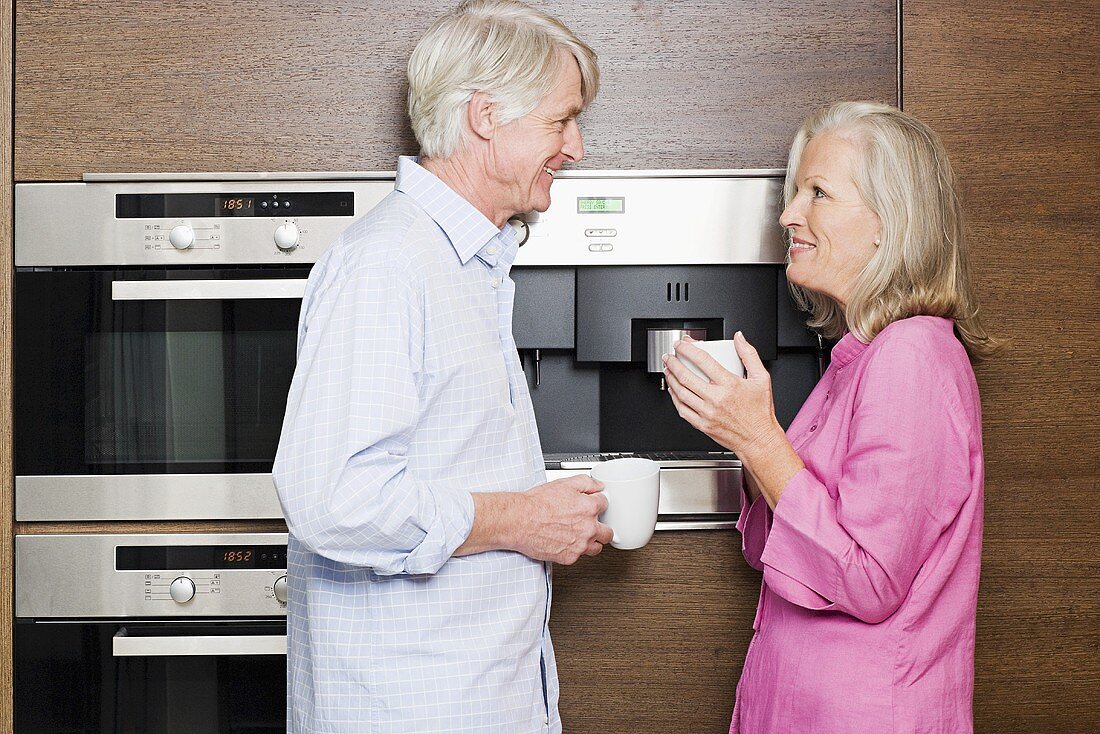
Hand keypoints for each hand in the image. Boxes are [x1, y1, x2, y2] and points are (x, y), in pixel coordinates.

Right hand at [514, 475, 612, 564]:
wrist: (519, 521)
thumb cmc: (537, 504)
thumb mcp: (564, 483)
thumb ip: (586, 483)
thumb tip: (598, 486)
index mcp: (589, 508)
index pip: (605, 505)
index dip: (597, 503)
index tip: (592, 505)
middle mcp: (588, 528)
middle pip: (608, 532)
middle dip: (602, 527)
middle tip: (593, 524)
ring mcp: (580, 545)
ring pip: (597, 548)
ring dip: (592, 542)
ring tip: (581, 536)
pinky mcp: (569, 557)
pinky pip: (579, 556)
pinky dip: (575, 550)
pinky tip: (566, 542)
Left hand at [663, 332, 803, 506]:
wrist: (758, 439)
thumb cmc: (760, 412)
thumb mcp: (762, 378)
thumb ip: (749, 355)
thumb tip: (739, 338)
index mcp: (729, 385)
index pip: (703, 361)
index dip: (688, 349)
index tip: (681, 345)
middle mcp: (716, 398)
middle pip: (686, 376)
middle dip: (673, 363)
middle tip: (669, 356)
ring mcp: (707, 413)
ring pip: (681, 392)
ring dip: (671, 379)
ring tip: (668, 369)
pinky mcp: (702, 425)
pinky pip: (682, 409)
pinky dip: (674, 398)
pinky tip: (673, 390)